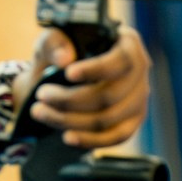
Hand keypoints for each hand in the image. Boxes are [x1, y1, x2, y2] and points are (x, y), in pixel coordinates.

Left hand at [15, 27, 151, 149]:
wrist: (63, 77)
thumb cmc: (63, 53)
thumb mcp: (52, 41)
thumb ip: (54, 43)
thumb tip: (64, 59)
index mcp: (128, 44)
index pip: (121, 60)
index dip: (96, 69)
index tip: (69, 74)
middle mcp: (140, 72)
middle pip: (111, 95)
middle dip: (70, 100)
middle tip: (41, 95)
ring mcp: (139, 99)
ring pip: (109, 118)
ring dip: (71, 120)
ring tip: (41, 112)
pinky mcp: (132, 122)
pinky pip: (116, 137)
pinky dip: (90, 139)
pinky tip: (67, 137)